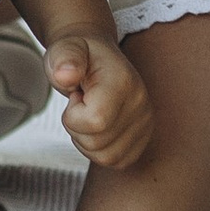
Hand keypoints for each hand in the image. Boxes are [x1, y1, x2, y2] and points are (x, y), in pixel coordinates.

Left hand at [46, 31, 152, 170]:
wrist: (96, 58)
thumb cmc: (78, 56)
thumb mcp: (65, 48)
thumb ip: (64, 58)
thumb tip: (64, 75)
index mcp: (124, 82)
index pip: (94, 121)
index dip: (73, 115)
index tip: (76, 95)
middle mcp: (141, 104)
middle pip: (97, 143)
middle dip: (76, 128)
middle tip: (81, 103)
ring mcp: (146, 124)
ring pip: (106, 157)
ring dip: (86, 140)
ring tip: (88, 114)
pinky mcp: (143, 140)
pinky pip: (115, 162)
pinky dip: (98, 150)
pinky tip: (97, 127)